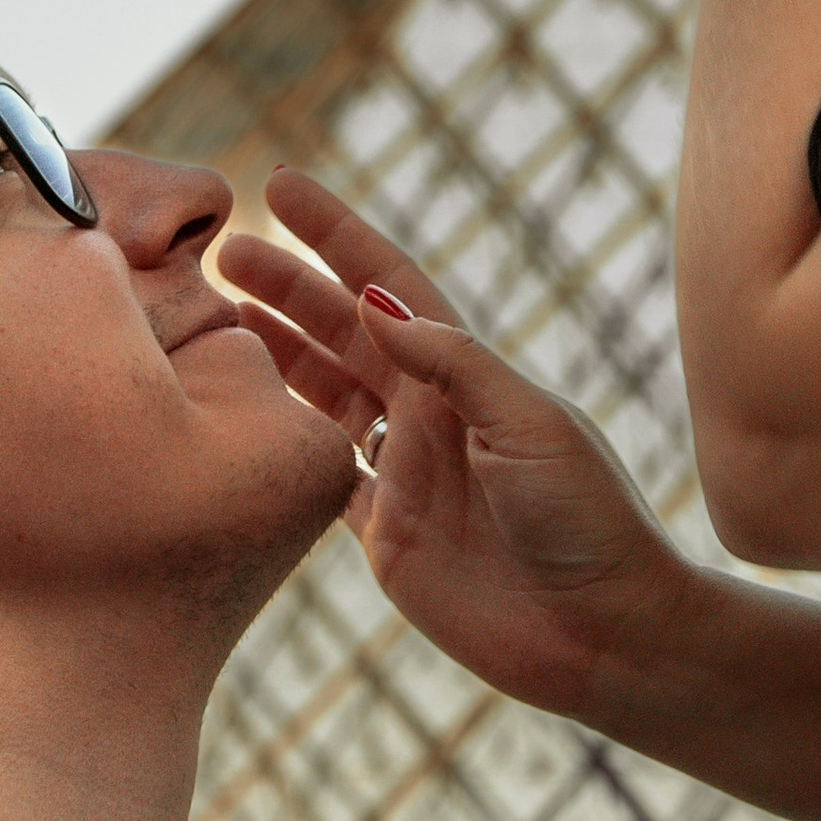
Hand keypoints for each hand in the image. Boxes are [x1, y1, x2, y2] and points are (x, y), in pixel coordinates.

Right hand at [217, 171, 698, 720]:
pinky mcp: (388, 536)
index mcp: (467, 377)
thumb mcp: (530, 426)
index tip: (280, 185)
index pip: (387, 285)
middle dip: (284, 288)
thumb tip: (377, 300)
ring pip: (323, 397)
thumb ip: (454, 363)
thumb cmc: (589, 521)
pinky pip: (322, 477)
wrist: (607, 635)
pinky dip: (283, 445)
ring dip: (274, 357)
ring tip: (213, 325)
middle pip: (342, 333)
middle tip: (220, 253)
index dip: (335, 234)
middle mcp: (431, 416)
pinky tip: (239, 419)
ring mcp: (406, 474)